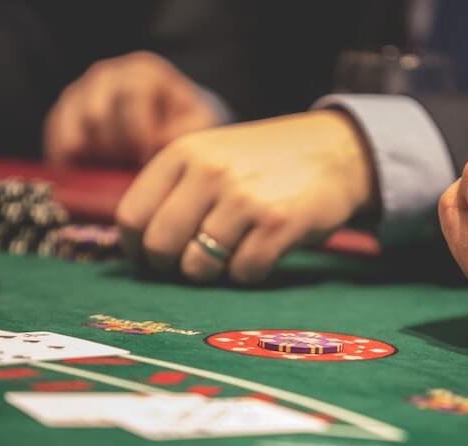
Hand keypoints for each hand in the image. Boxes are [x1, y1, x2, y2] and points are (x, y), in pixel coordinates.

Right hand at [43, 51, 219, 165]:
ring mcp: (79, 94)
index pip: (132, 100)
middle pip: (97, 116)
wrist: (162, 122)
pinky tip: (92, 175)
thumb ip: (187, 130)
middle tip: (129, 168)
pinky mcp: (60, 116)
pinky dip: (73, 165)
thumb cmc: (182, 122)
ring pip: (73, 131)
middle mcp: (106, 76)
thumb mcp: (196, 122)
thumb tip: (159, 144)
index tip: (147, 160)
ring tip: (115, 169)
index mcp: (142, 73)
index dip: (140, 136)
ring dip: (94, 158)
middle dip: (116, 150)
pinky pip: (57, 144)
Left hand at [115, 111, 373, 282]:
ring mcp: (244, 197)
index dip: (138, 249)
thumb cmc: (264, 163)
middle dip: (171, 267)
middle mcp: (209, 172)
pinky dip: (249, 274)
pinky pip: (244, 273)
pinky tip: (261, 254)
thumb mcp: (211, 156)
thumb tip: (135, 249)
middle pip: (160, 246)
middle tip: (192, 264)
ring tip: (230, 255)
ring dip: (212, 273)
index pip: (132, 217)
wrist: (335, 149)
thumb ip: (173, 190)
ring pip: (199, 266)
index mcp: (184, 153)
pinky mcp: (279, 223)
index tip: (153, 258)